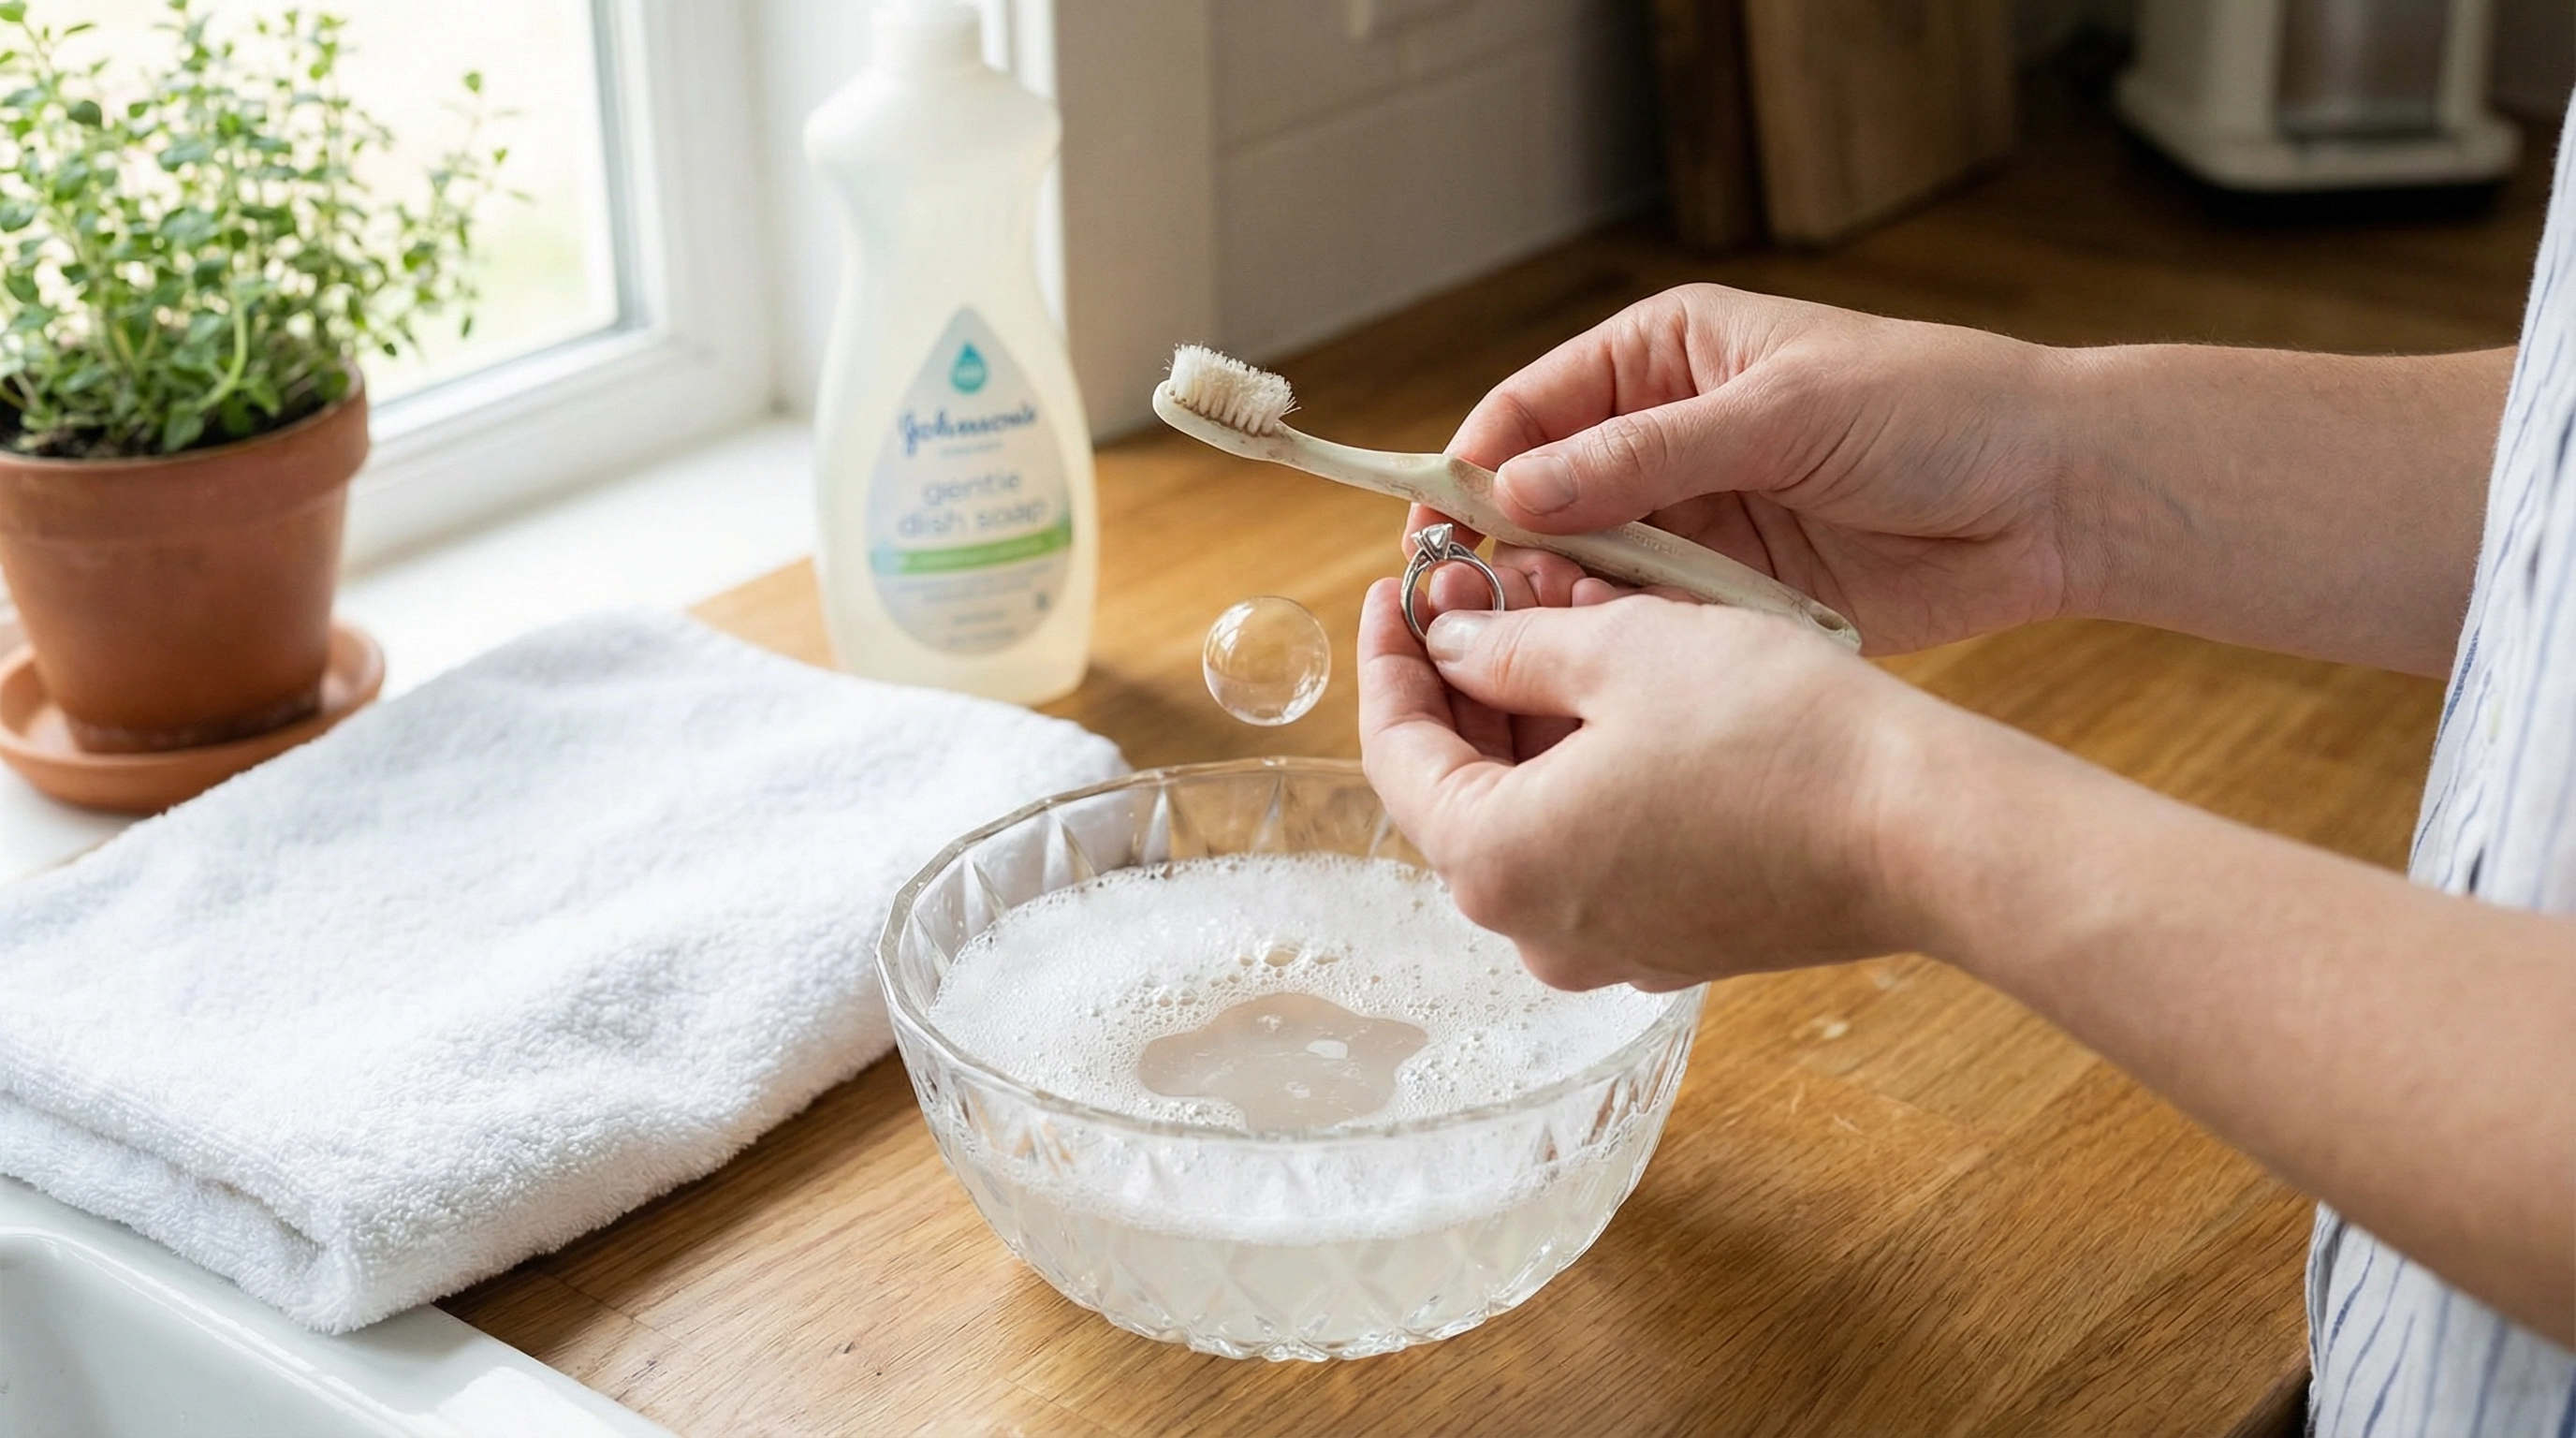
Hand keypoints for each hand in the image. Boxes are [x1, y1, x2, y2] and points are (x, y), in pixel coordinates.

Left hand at [1356, 577, 1965, 989]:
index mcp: (1497, 863)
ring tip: (1557, 612)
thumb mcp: (1622, 650)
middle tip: (1477, 585)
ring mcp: (1608, 949)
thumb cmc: (1775, 733)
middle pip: (1460, 789)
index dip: (1390, 656)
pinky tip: (1618, 687)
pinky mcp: (1674, 942)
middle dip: (1463, 681)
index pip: (1396, 753)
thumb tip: (1449, 642)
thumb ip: (1509, 646)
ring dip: (1530, 716)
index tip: (1397, 587)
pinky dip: (1589, 766)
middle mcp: (1535, 931)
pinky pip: (1598, 845)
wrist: (1923, 829)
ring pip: (1532, 814)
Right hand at [1412, 283, 2086, 654]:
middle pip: (1545, 499)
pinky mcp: (1733, 599)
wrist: (2054, 496)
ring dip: (1566, 605)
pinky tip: (1615, 667)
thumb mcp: (1780, 413)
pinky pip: (1652, 626)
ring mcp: (1698, 523)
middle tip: (1477, 608)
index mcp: (1664, 359)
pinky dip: (1629, 646)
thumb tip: (1517, 491)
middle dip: (1511, 550)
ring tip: (1545, 641)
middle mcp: (1665, 440)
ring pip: (1590, 571)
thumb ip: (1646, 454)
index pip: (1532, 409)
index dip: (1477, 465)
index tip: (1438, 530)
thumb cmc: (1935, 411)